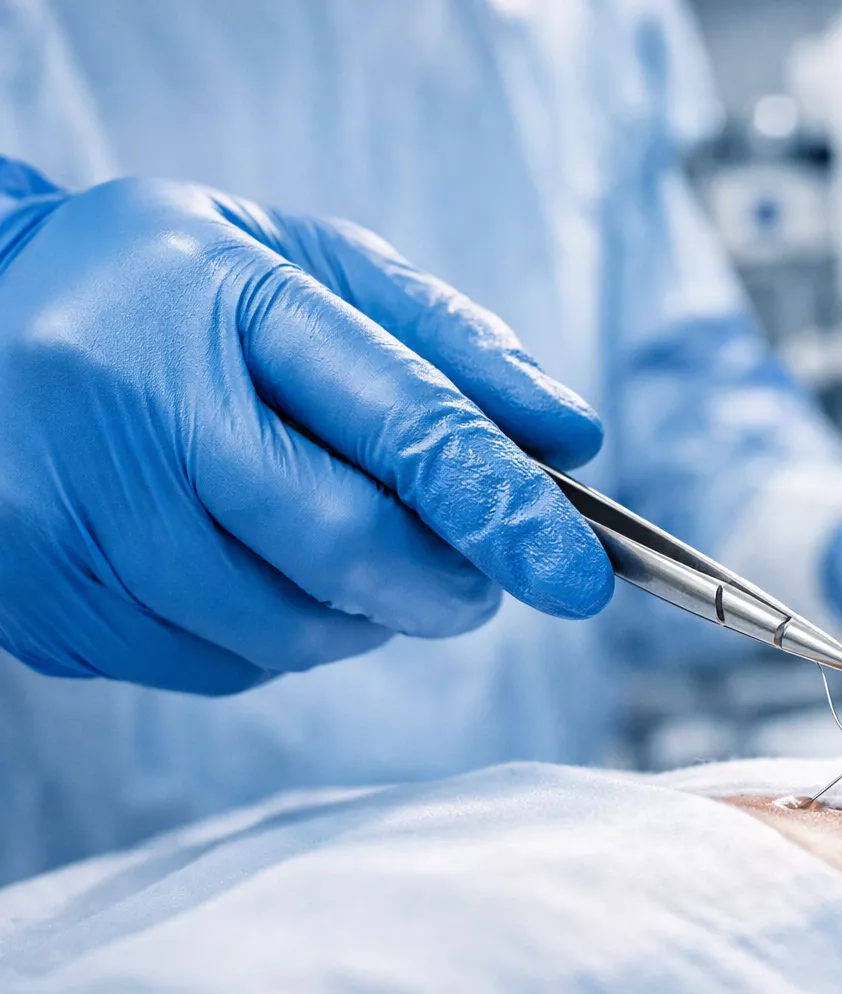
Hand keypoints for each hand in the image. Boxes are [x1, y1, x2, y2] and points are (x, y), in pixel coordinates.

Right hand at [0, 170, 613, 692]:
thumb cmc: (171, 288)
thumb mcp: (308, 267)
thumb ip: (446, 345)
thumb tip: (571, 439)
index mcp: (219, 293)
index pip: (397, 419)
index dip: (501, 507)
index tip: (576, 574)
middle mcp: (129, 401)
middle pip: (341, 547)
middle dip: (442, 582)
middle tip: (473, 577)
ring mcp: (64, 510)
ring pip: (279, 630)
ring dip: (360, 618)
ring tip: (347, 551)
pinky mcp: (35, 596)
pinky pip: (208, 667)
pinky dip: (270, 639)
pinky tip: (250, 569)